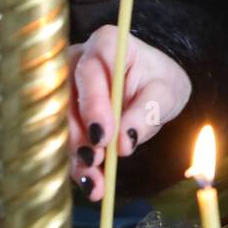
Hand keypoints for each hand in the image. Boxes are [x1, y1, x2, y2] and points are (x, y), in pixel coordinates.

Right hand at [68, 25, 192, 199]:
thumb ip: (147, 112)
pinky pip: (63, 138)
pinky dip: (76, 163)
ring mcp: (64, 85)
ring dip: (76, 155)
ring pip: (61, 123)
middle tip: (95, 161)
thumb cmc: (160, 82)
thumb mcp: (166, 93)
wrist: (153, 88)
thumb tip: (124, 143)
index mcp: (106, 43)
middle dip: (80, 135)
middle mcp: (77, 60)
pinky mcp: (62, 111)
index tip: (103, 136)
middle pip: (68, 99)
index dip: (93, 104)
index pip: (91, 71)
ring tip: (95, 183)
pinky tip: (90, 185)